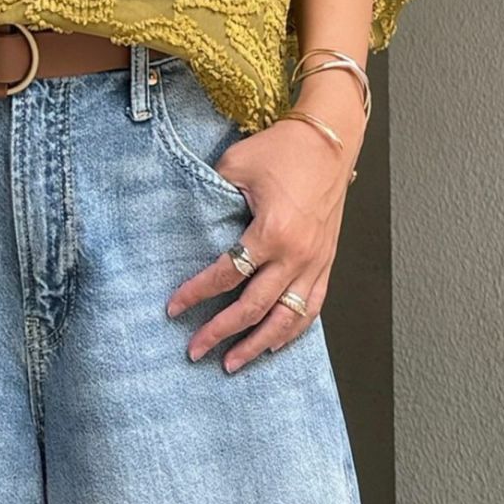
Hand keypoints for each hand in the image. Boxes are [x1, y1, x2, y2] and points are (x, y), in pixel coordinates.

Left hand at [165, 109, 362, 371]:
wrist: (330, 140)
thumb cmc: (282, 149)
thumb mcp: (236, 165)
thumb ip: (212, 196)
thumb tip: (190, 221)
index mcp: (273, 231)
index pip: (228, 274)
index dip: (197, 293)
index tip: (173, 307)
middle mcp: (297, 255)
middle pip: (255, 308)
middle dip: (222, 333)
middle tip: (195, 351)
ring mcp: (316, 262)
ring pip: (288, 318)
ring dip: (259, 344)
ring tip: (233, 363)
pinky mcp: (327, 261)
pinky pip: (313, 307)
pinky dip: (294, 330)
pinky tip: (276, 344)